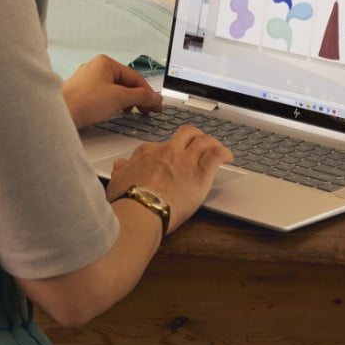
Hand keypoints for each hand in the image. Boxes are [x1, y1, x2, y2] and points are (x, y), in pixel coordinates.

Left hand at [63, 54, 161, 128]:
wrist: (59, 115)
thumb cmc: (82, 102)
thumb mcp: (119, 98)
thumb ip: (141, 97)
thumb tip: (155, 97)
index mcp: (106, 63)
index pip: (135, 77)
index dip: (149, 93)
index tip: (156, 105)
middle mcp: (96, 68)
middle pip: (126, 83)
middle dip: (138, 98)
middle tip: (148, 111)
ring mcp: (88, 80)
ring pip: (115, 90)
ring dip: (127, 102)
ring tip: (134, 112)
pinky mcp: (83, 93)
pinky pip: (105, 96)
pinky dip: (114, 104)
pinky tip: (117, 112)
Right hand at [110, 125, 231, 234]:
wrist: (140, 211)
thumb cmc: (128, 200)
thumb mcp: (117, 181)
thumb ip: (121, 170)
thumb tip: (120, 165)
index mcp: (148, 152)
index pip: (161, 144)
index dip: (169, 150)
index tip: (173, 156)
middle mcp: (168, 151)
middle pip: (186, 133)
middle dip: (195, 136)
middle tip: (199, 143)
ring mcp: (185, 160)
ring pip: (204, 140)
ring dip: (212, 143)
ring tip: (217, 149)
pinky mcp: (200, 173)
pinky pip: (217, 154)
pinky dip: (224, 153)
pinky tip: (227, 157)